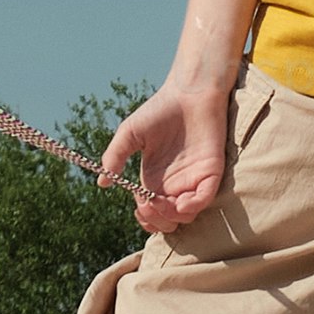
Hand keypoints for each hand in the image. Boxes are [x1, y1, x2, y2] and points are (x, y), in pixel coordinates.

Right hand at [99, 73, 235, 236]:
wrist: (189, 92)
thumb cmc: (160, 109)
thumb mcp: (130, 134)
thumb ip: (114, 157)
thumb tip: (102, 184)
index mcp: (155, 178)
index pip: (150, 211)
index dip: (145, 216)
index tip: (139, 206)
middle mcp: (174, 183)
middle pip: (168, 220)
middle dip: (158, 222)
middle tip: (150, 207)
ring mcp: (194, 178)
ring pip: (186, 215)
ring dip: (172, 217)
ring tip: (162, 203)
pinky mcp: (211, 171)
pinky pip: (205, 198)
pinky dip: (193, 207)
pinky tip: (181, 202)